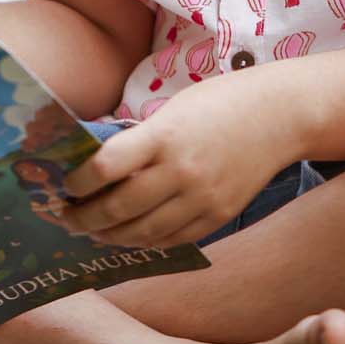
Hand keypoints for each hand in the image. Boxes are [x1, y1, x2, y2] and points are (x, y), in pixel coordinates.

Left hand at [59, 75, 293, 247]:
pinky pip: (171, 239)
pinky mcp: (218, 216)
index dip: (77, 182)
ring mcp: (202, 199)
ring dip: (109, 236)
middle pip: (118, 208)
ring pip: (142, 233)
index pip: (105, 168)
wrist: (280, 116)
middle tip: (66, 217)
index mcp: (165, 136)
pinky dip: (145, 241)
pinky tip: (130, 235)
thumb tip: (97, 166)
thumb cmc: (221, 102)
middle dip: (84, 217)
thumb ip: (140, 140)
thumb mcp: (173, 109)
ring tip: (93, 231)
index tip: (64, 185)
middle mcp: (182, 172)